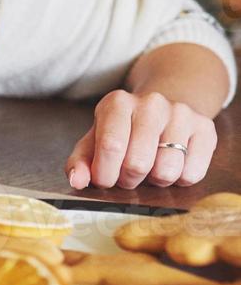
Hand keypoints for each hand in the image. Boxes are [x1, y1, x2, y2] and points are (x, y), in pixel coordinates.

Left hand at [67, 90, 216, 189]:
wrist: (162, 110)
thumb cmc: (122, 132)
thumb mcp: (94, 142)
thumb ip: (80, 162)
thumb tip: (77, 181)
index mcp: (117, 103)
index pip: (111, 146)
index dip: (106, 173)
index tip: (104, 181)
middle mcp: (151, 103)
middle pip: (138, 163)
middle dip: (128, 180)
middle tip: (127, 175)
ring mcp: (181, 114)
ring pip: (167, 171)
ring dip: (154, 181)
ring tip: (150, 168)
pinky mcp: (205, 128)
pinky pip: (192, 173)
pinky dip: (179, 180)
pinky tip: (171, 165)